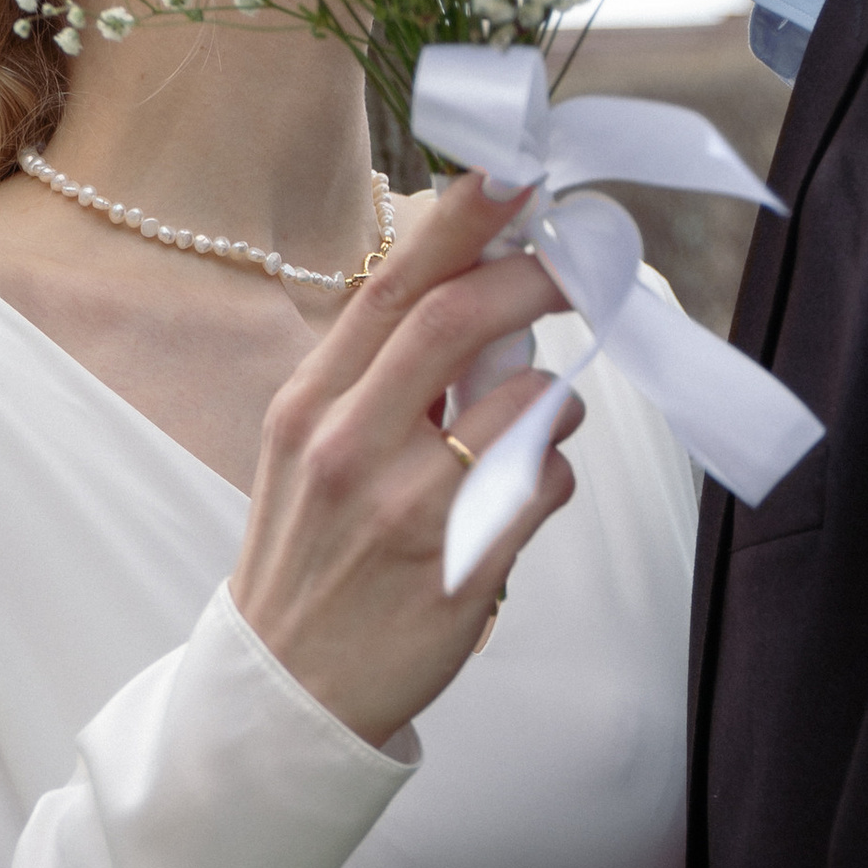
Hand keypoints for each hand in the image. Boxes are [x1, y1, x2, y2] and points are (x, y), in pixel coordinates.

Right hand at [231, 172, 578, 746]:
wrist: (288, 694)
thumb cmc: (311, 559)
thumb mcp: (307, 452)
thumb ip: (378, 376)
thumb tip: (475, 290)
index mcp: (307, 405)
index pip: (390, 286)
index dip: (462, 219)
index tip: (516, 174)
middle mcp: (346, 445)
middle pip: (458, 318)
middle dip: (534, 278)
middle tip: (580, 269)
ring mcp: (404, 507)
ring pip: (523, 403)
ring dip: (552, 397)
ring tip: (532, 422)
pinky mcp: (461, 567)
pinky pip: (546, 484)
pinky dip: (553, 474)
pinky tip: (520, 498)